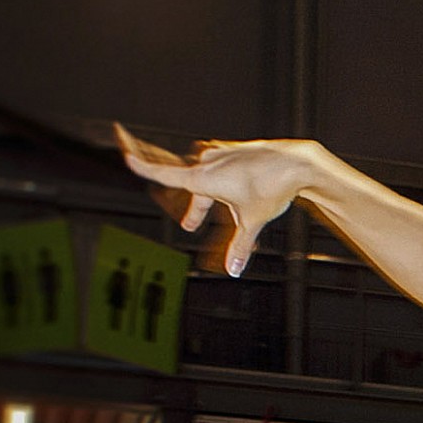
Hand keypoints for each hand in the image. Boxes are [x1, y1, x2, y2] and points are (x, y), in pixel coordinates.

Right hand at [114, 125, 317, 276]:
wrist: (295, 163)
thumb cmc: (271, 188)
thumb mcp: (251, 221)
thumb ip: (239, 246)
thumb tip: (233, 271)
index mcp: (203, 176)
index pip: (165, 174)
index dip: (144, 169)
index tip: (127, 159)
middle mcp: (208, 161)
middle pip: (192, 188)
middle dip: (195, 209)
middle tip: (191, 226)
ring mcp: (222, 154)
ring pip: (208, 180)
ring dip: (211, 198)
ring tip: (226, 215)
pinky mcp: (235, 152)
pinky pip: (222, 171)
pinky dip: (226, 186)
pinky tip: (244, 194)